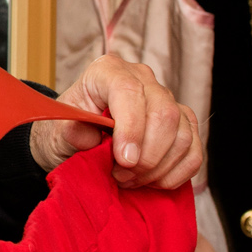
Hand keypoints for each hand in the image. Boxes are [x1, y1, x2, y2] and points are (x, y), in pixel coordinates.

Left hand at [33, 54, 201, 189]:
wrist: (76, 137)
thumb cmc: (68, 129)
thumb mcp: (58, 130)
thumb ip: (72, 131)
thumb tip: (90, 138)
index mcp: (108, 71)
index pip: (128, 92)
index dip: (131, 129)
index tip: (124, 161)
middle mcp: (142, 78)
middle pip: (164, 114)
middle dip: (147, 155)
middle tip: (122, 176)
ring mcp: (167, 99)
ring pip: (182, 135)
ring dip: (159, 168)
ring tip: (129, 179)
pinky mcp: (183, 123)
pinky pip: (194, 151)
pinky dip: (176, 173)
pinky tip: (152, 180)